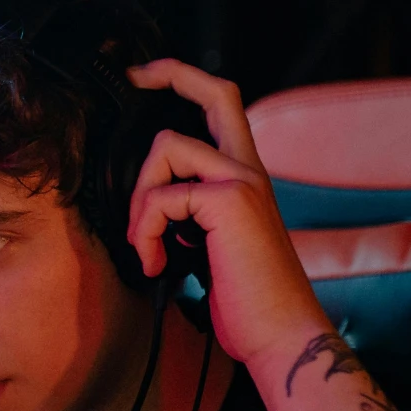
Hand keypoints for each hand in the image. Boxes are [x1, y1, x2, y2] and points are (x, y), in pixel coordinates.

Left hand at [123, 59, 332, 367]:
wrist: (279, 335)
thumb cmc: (245, 301)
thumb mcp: (210, 247)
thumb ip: (188, 216)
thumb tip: (144, 207)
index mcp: (245, 178)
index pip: (224, 105)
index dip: (185, 78)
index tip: (146, 75)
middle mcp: (250, 170)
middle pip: (214, 93)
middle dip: (168, 76)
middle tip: (131, 80)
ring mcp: (243, 181)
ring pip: (167, 148)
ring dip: (139, 198)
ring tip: (145, 245)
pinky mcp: (229, 202)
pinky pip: (160, 197)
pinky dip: (143, 231)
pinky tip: (155, 263)